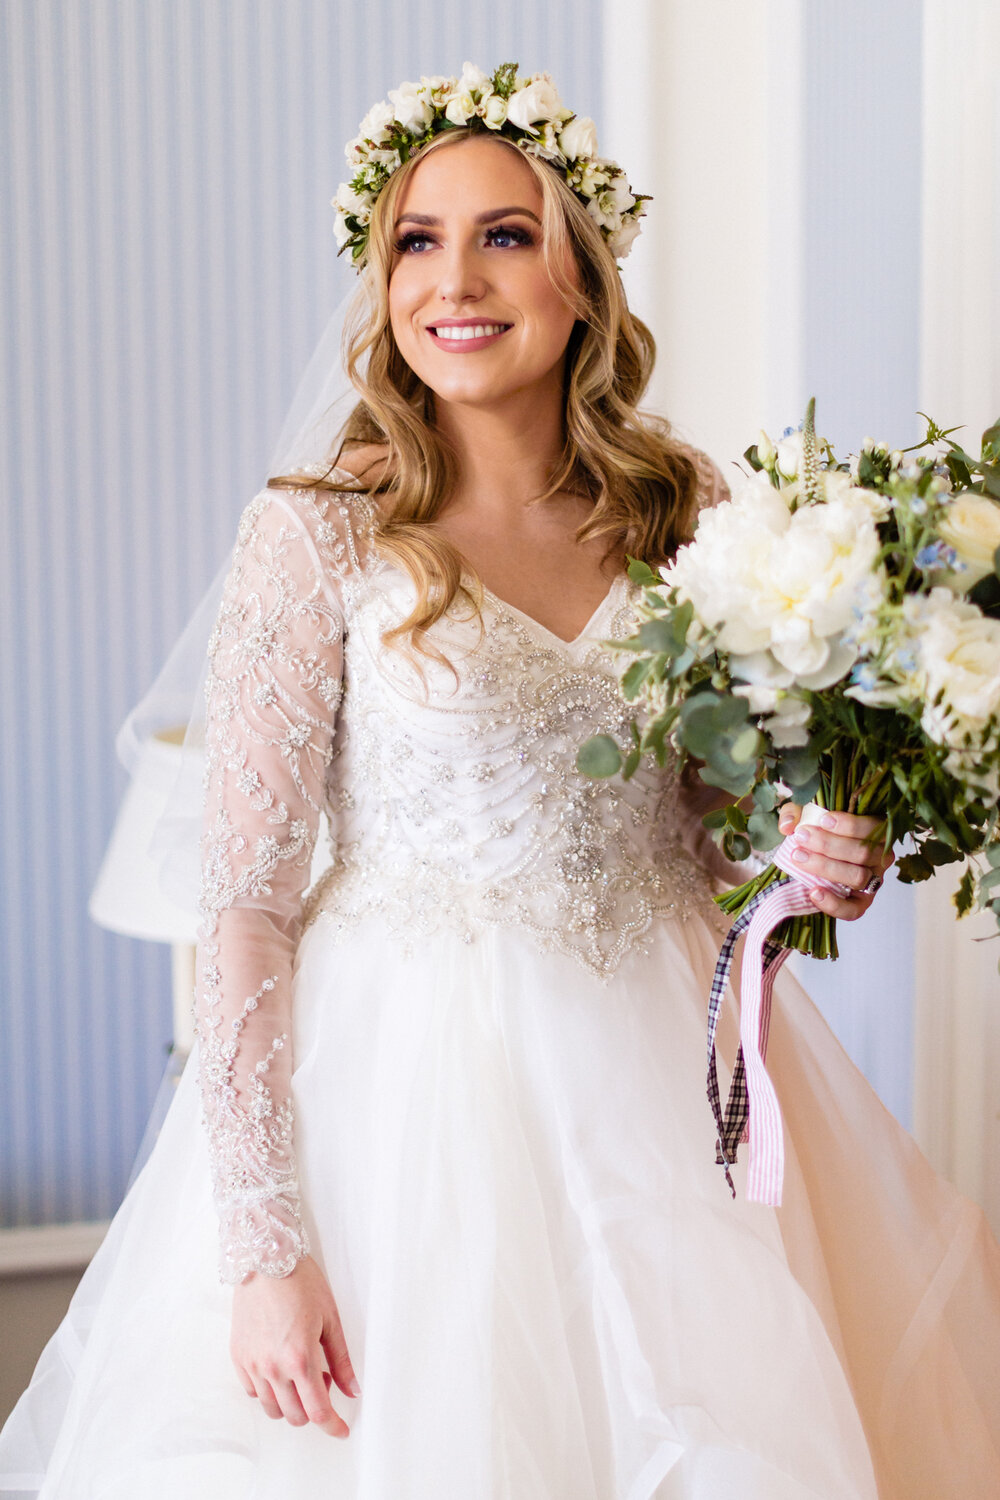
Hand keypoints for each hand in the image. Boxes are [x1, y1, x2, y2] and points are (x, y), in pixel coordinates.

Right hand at [231, 1253, 358, 1437]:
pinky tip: (279, 1368)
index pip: (318, 1412)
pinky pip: (253, 1391)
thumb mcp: (330, 1319)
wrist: (265, 1259)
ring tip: (300, 1372)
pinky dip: (269, 1390)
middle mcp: (273, 1368)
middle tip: (322, 1380)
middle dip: (313, 1409)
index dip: (333, 1427)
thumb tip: (352, 1390)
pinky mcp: (238, 1357)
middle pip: (295, 1416)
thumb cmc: (301, 1282)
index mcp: (300, 1359)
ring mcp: (252, 1364)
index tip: (342, 1431)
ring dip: (291, 1402)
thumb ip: (341, 1360)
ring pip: (272, 1408)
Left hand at [777, 803, 894, 921]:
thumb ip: (795, 813)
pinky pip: (853, 910)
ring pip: (858, 877)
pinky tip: (814, 892)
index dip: (850, 825)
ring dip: (826, 868)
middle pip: (863, 853)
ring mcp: (873, 881)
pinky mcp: (861, 903)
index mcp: (875, 831)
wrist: (813, 858)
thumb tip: (787, 826)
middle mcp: (880, 857)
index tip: (823, 820)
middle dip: (829, 845)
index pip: (873, 827)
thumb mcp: (806, 816)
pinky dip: (834, 903)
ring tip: (799, 857)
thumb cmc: (816, 832)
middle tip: (801, 837)